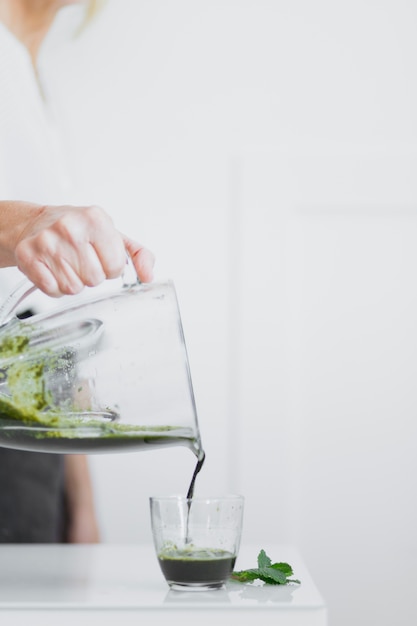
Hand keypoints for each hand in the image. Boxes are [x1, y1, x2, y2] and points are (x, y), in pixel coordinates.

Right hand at [11, 203, 153, 296]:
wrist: (34, 224)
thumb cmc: (78, 231)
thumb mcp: (113, 236)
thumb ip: (139, 255)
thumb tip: (148, 276)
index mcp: (96, 218)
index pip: (116, 265)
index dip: (111, 267)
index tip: (101, 257)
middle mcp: (70, 227)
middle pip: (95, 278)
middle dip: (91, 275)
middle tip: (81, 260)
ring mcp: (47, 241)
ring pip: (74, 288)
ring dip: (73, 282)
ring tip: (66, 264)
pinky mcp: (28, 255)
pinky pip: (52, 289)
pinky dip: (55, 286)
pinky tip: (53, 270)